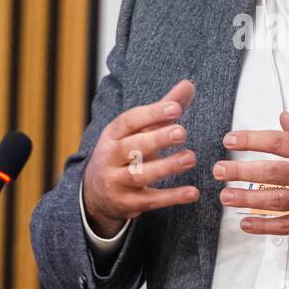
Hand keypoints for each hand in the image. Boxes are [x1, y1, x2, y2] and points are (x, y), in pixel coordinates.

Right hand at [82, 79, 199, 234]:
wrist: (95, 194)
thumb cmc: (124, 154)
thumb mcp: (137, 131)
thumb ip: (163, 110)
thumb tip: (189, 84)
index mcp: (112, 135)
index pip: (129, 121)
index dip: (152, 114)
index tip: (175, 108)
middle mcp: (110, 157)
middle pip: (132, 147)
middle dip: (157, 139)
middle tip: (182, 132)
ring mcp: (116, 182)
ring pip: (140, 174)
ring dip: (166, 167)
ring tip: (190, 158)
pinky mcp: (127, 204)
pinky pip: (151, 200)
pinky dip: (172, 197)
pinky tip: (193, 192)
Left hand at [214, 111, 288, 235]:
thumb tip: (282, 115)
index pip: (278, 141)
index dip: (251, 139)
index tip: (229, 140)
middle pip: (271, 171)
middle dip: (241, 170)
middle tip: (218, 170)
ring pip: (276, 200)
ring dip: (248, 199)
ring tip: (226, 197)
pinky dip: (266, 226)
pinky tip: (247, 224)